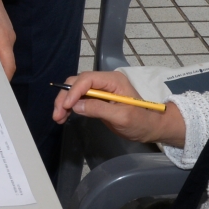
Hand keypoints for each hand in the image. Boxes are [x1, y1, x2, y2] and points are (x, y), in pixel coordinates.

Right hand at [53, 70, 184, 147]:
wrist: (151, 128)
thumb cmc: (141, 122)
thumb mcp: (122, 117)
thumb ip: (99, 109)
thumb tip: (76, 105)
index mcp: (113, 80)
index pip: (87, 79)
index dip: (74, 91)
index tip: (66, 106)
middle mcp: (104, 81)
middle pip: (78, 83)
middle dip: (65, 97)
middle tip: (57, 114)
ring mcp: (100, 90)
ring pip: (75, 91)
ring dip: (64, 103)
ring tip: (58, 118)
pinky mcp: (96, 100)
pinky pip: (78, 99)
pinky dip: (69, 107)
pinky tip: (64, 116)